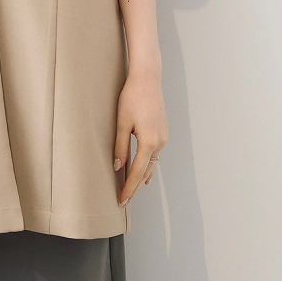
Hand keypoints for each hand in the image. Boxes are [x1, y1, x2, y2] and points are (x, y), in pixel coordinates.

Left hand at [113, 69, 168, 205]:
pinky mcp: (163, 131)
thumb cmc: (132, 98)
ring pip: (152, 163)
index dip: (128, 188)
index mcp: (149, 142)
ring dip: (142, 177)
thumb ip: (120, 146)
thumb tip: (118, 167)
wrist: (148, 79)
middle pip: (146, 171)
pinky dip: (148, 165)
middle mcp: (160, 143)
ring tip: (132, 189)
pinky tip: (143, 170)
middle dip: (135, 186)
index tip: (122, 200)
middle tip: (124, 200)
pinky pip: (156, 154)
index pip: (136, 172)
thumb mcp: (122, 123)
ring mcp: (164, 137)